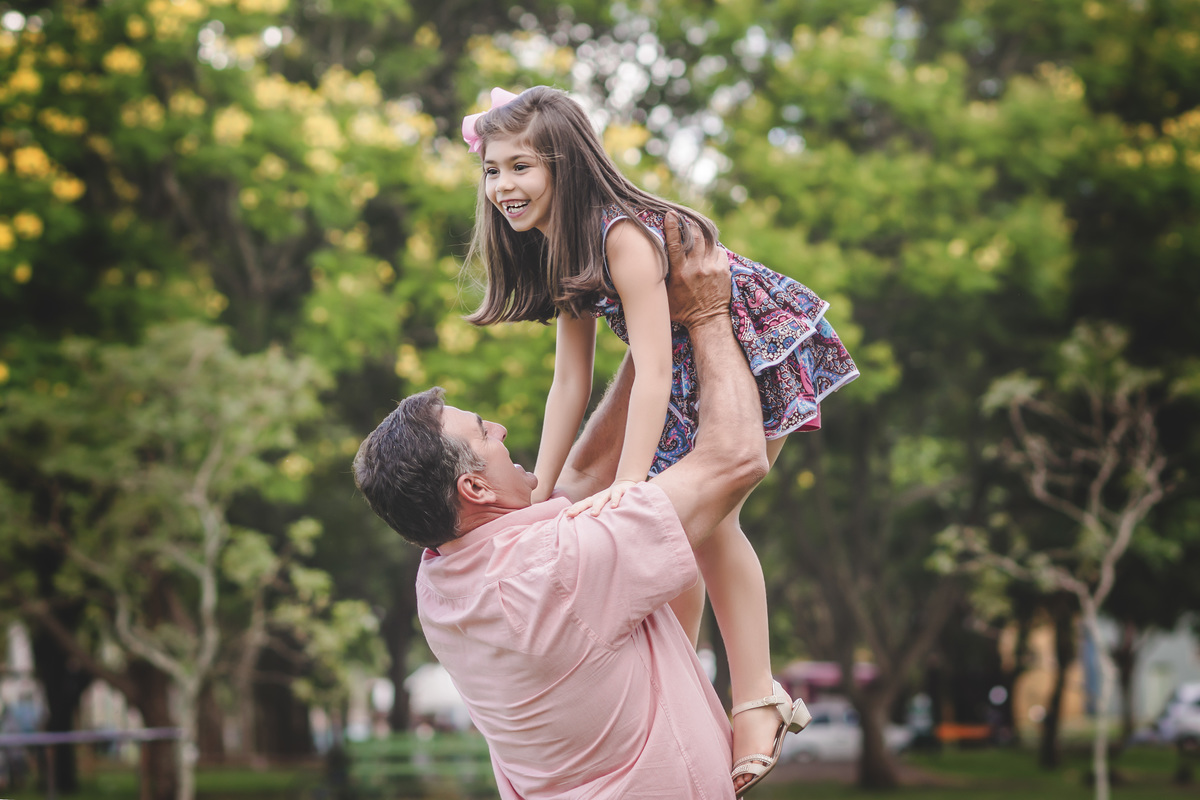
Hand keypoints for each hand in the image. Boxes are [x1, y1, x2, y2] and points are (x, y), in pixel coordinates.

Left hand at [565, 479, 637, 517]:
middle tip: (571, 515)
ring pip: (601, 500)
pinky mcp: (619, 490)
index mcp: (594, 500)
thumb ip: (595, 513)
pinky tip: (614, 507)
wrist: (624, 484)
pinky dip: (615, 500)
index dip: (574, 509)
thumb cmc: (611, 499)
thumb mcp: (602, 504)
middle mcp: (599, 496)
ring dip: (596, 506)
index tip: (566, 515)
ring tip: (593, 514)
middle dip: (579, 508)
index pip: (581, 504)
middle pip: (587, 502)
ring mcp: (608, 493)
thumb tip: (583, 527)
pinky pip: (616, 495)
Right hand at [664, 211, 729, 326]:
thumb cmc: (682, 311)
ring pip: (708, 242)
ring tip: (698, 234)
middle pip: (695, 236)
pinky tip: (708, 252)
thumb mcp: (665, 296)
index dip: (672, 226)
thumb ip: (660, 280)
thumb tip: (646, 268)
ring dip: (702, 236)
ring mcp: (711, 269)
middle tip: (687, 222)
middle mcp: (696, 268)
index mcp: (679, 273)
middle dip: (690, 226)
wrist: (707, 321)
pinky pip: (719, 251)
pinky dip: (713, 249)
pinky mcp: (723, 271)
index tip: (671, 214)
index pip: (674, 244)